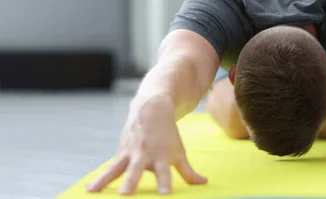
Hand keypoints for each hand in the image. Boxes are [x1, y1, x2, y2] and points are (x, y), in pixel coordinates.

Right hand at [86, 97, 206, 194]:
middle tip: (125, 194)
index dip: (164, 185)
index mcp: (162, 157)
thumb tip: (203, 183)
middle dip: (131, 182)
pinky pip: (109, 168)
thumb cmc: (168, 135)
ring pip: (116, 168)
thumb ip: (188, 171)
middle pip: (137, 171)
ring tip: (93, 191)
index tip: (164, 195)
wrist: (152, 109)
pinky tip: (89, 189)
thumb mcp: (179, 152)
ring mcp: (130, 153)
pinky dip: (99, 178)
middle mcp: (145, 156)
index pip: (165, 175)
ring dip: (105, 180)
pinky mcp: (120, 152)